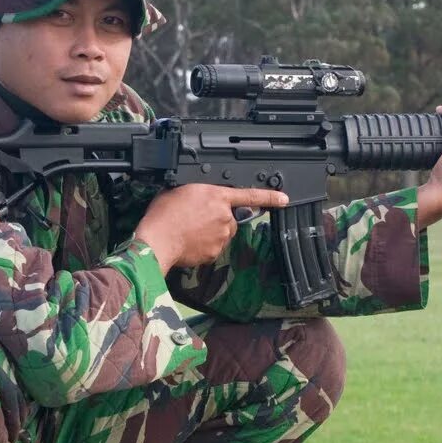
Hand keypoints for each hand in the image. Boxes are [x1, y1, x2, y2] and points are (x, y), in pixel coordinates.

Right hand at [134, 184, 288, 269]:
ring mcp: (221, 236)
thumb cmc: (163, 214)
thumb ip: (197, 193)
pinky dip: (204, 246)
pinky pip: (213, 248)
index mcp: (217, 196)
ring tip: (189, 231)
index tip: (284, 199)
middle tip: (196, 219)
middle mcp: (224, 215)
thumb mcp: (178, 190)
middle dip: (218, 219)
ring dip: (211, 233)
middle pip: (230, 218)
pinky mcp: (215, 252)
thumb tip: (197, 198)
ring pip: (222, 234)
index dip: (270, 197)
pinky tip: (189, 242)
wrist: (157, 241)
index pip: (249, 195)